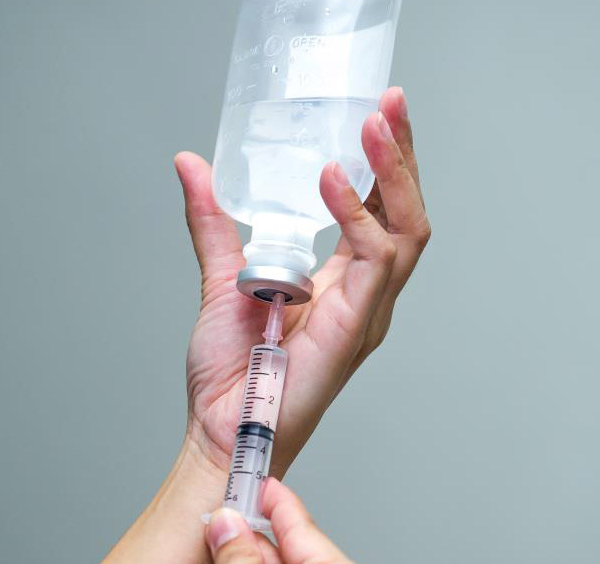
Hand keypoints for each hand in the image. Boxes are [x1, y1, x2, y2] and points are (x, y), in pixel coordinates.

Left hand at [175, 86, 429, 473]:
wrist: (222, 427)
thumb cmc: (230, 371)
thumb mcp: (223, 278)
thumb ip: (215, 223)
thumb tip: (192, 164)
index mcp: (344, 279)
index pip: (380, 207)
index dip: (385, 158)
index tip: (376, 108)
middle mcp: (366, 291)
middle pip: (406, 210)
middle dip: (402, 152)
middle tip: (389, 101)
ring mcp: (367, 309)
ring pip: (406, 228)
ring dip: (394, 172)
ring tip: (371, 125)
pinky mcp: (356, 324)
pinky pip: (375, 260)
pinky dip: (358, 216)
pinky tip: (333, 179)